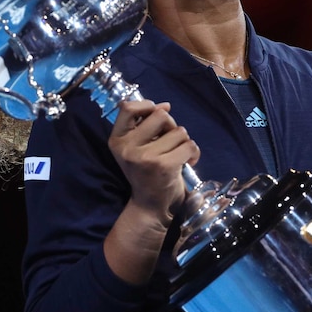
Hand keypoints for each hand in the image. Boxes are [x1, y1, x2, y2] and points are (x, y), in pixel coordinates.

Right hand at [108, 99, 199, 219]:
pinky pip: (189, 145)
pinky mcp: (162, 166)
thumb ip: (147, 124)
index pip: (127, 108)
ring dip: (183, 142)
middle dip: (171, 125)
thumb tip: (165, 105)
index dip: (146, 105)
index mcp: (117, 140)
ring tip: (177, 155)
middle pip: (161, 115)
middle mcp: (127, 148)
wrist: (151, 206)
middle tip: (170, 143)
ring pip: (179, 131)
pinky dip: (194, 153)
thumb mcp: (138, 146)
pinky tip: (188, 162)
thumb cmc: (148, 172)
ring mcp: (144, 157)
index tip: (155, 114)